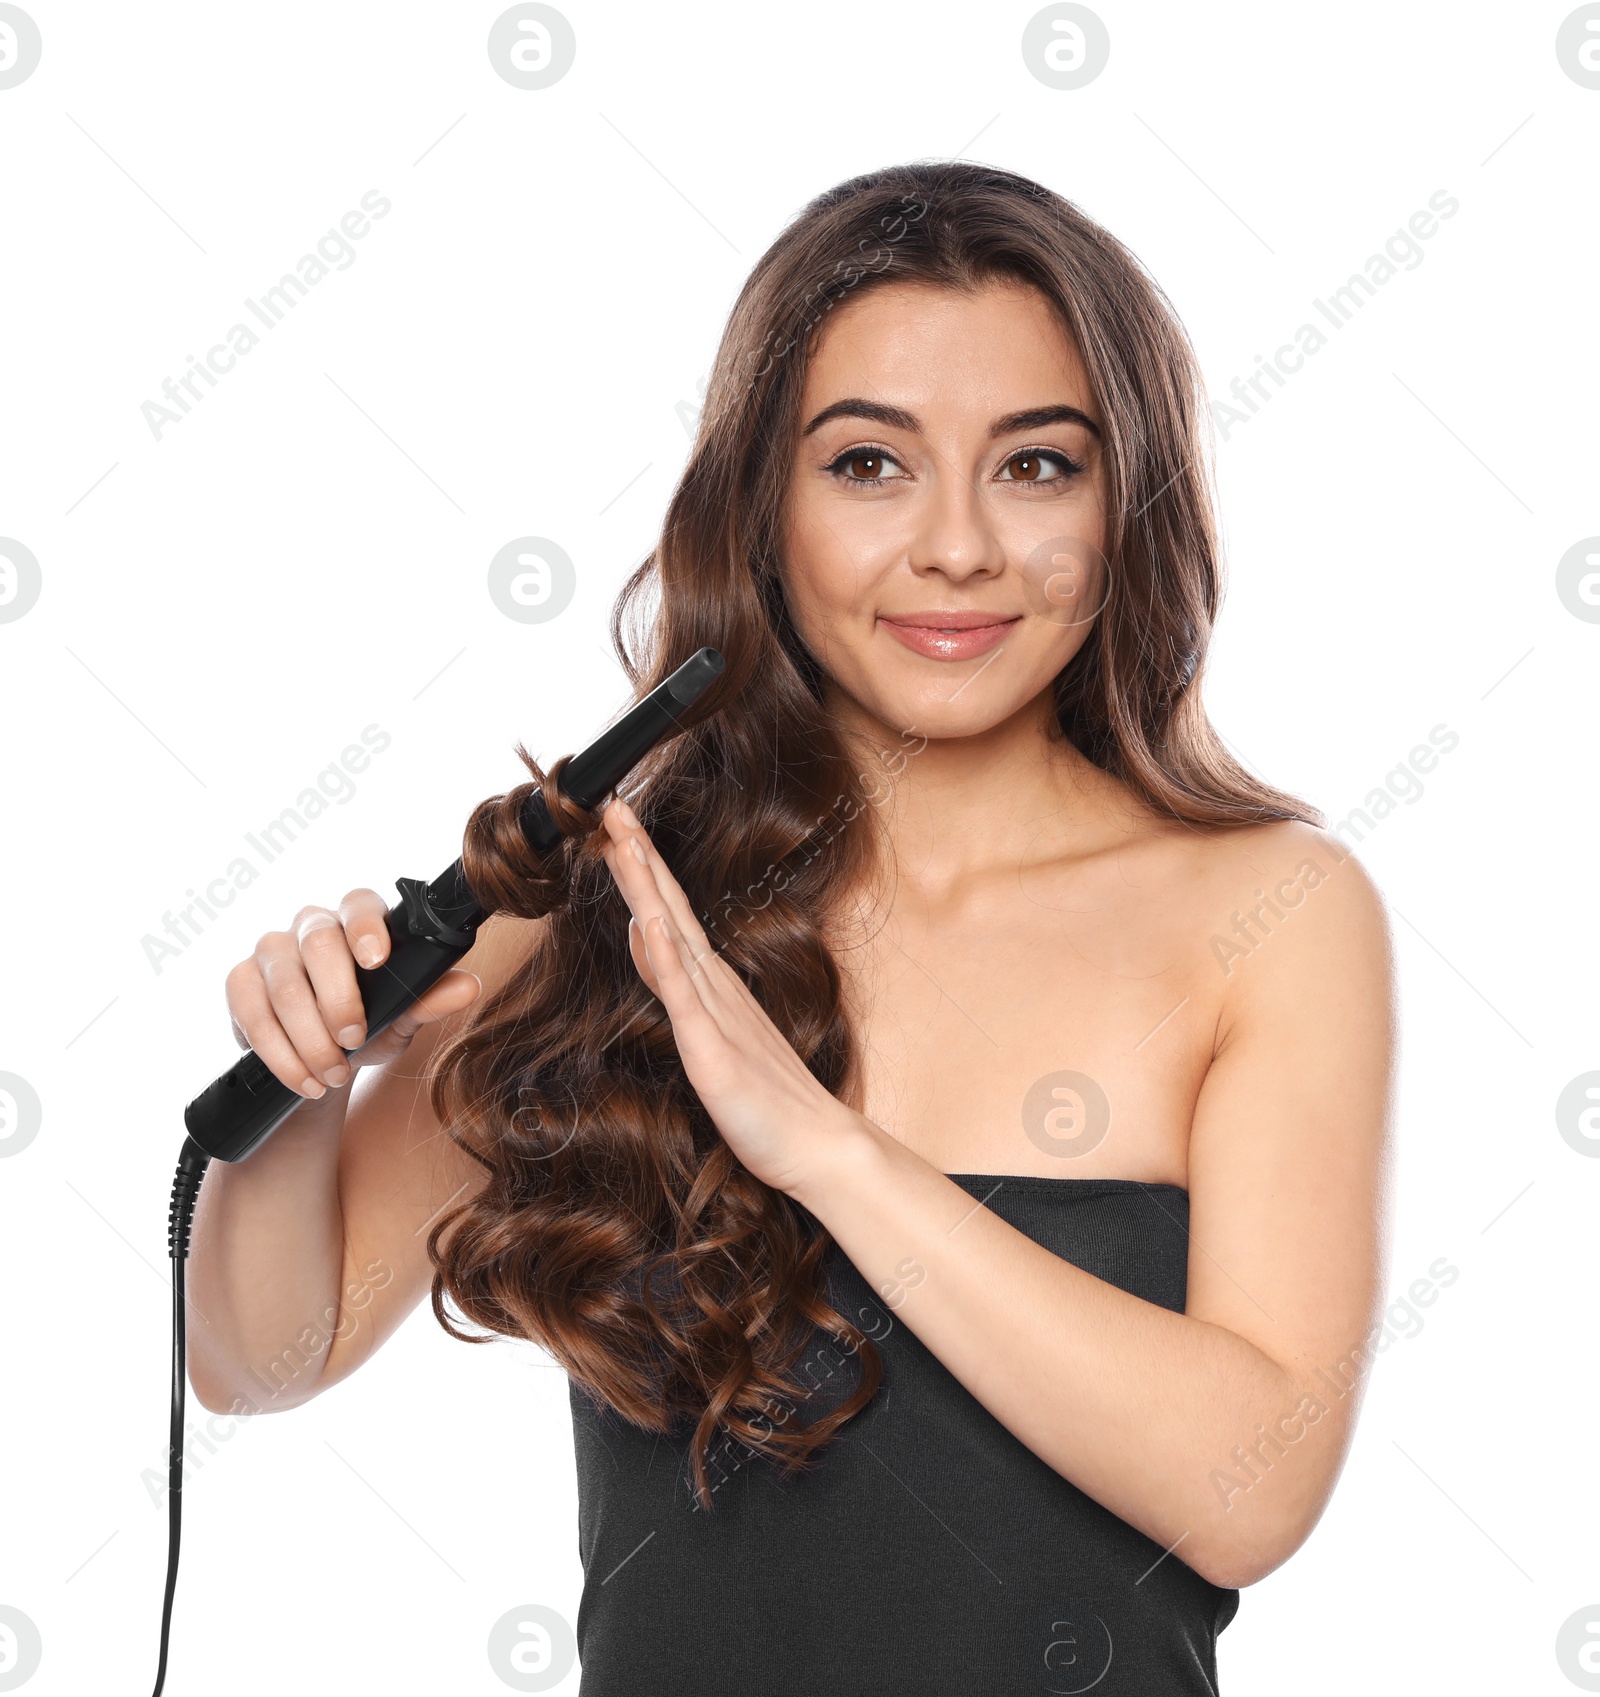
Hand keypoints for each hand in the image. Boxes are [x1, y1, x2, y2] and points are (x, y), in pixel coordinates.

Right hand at [225, 889, 481, 1098]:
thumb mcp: (404, 1017)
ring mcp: (271, 950)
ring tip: (334, 1074)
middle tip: (354, 1040)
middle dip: (338, 998)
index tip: (377, 960)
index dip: (366, 928)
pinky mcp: (240, 983)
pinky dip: (281, 1055)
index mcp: (357, 920)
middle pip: (318, 943)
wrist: (325, 1062)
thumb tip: (468, 986)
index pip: (359, 904)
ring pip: (284, 985)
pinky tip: (305, 1080)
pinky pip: (251, 1014)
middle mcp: (311, 925)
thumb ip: (431, 999)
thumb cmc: (371, 1024)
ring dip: (311, 1039)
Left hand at [598, 797, 865, 1196]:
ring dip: (647, 885)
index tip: (616, 824)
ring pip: (671, 934)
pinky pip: (683, 994)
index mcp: (710, 981)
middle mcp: (712, 983)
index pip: (668, 910)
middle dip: (637, 854)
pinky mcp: (712, 1046)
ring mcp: (713, 1011)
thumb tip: (644, 935)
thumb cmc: (766, 1099)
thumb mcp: (707, 1033)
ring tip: (623, 839)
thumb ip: (675, 982)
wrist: (814, 1144)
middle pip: (667, 905)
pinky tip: (650, 920)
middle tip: (610, 804)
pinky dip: (665, 953)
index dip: (641, 866)